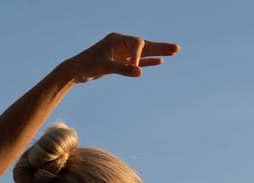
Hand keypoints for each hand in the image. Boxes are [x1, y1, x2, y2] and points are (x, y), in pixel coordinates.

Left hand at [59, 32, 179, 83]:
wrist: (76, 71)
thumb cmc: (88, 66)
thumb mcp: (106, 67)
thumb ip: (123, 69)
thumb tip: (140, 71)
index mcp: (117, 39)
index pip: (137, 43)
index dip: (140, 56)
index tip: (136, 68)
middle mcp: (121, 43)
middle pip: (145, 45)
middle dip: (160, 47)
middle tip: (177, 48)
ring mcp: (122, 52)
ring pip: (143, 53)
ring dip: (158, 53)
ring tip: (174, 53)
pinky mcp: (121, 61)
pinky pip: (138, 61)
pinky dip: (147, 61)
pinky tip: (160, 61)